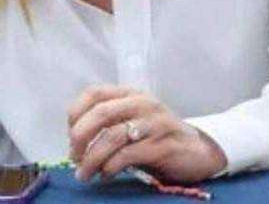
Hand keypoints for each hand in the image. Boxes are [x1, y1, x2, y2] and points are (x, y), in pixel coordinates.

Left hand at [67, 84, 226, 183]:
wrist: (198, 150)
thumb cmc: (157, 136)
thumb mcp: (134, 120)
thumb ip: (110, 122)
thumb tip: (75, 141)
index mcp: (131, 93)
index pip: (94, 93)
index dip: (76, 113)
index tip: (70, 136)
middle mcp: (142, 103)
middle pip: (100, 113)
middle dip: (79, 137)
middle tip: (73, 157)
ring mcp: (154, 123)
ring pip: (112, 137)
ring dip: (91, 159)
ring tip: (84, 174)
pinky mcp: (162, 145)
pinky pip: (128, 155)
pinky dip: (110, 167)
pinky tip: (106, 174)